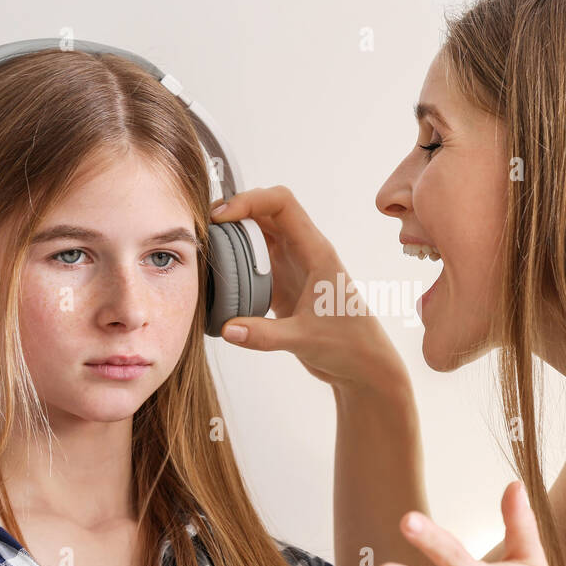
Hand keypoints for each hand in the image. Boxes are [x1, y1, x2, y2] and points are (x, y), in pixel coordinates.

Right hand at [210, 185, 404, 389]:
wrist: (363, 365)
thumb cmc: (348, 346)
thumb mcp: (305, 340)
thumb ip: (264, 335)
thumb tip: (227, 328)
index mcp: (316, 252)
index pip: (282, 204)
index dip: (249, 200)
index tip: (220, 216)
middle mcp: (304, 252)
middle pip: (265, 212)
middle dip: (234, 212)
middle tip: (203, 230)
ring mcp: (293, 267)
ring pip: (259, 235)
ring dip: (233, 236)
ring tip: (205, 248)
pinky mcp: (284, 285)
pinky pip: (256, 262)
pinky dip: (236, 262)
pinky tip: (218, 277)